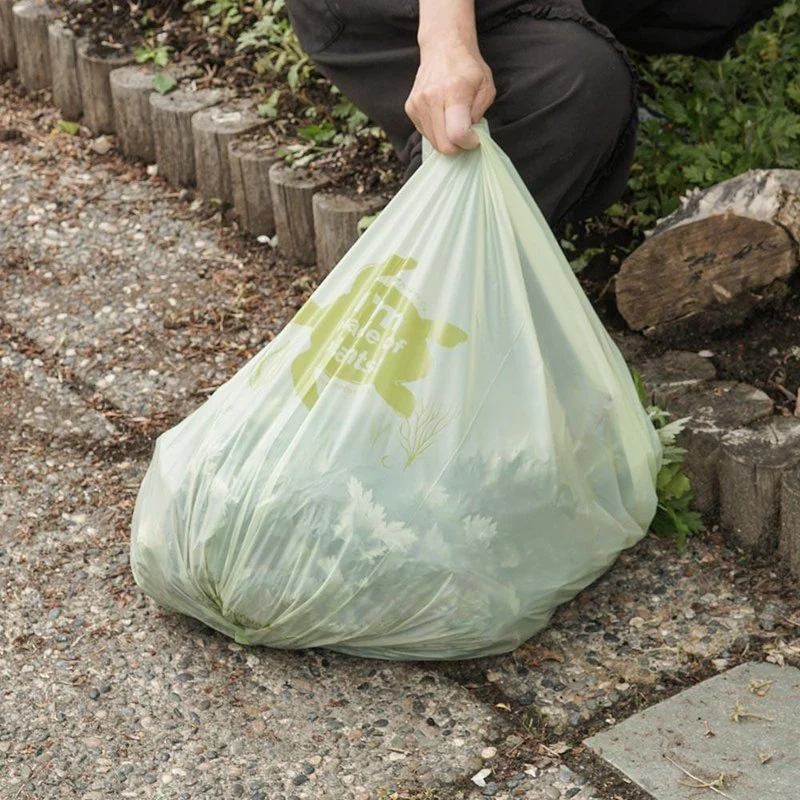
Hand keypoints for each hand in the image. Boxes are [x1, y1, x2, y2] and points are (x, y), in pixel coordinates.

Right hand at [405, 38, 495, 153]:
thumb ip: (479, 114)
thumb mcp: (486, 88)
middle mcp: (432, 98)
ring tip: (454, 121)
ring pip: (434, 142)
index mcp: (454, 91)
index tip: (475, 137)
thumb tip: (469, 134)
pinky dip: (437, 132)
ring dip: (447, 139)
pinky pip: (426, 133)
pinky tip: (443, 116)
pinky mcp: (410, 108)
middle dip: (458, 146)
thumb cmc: (468, 68)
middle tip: (466, 134)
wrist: (443, 47)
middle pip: (443, 145)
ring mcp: (418, 104)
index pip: (457, 134)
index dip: (469, 143)